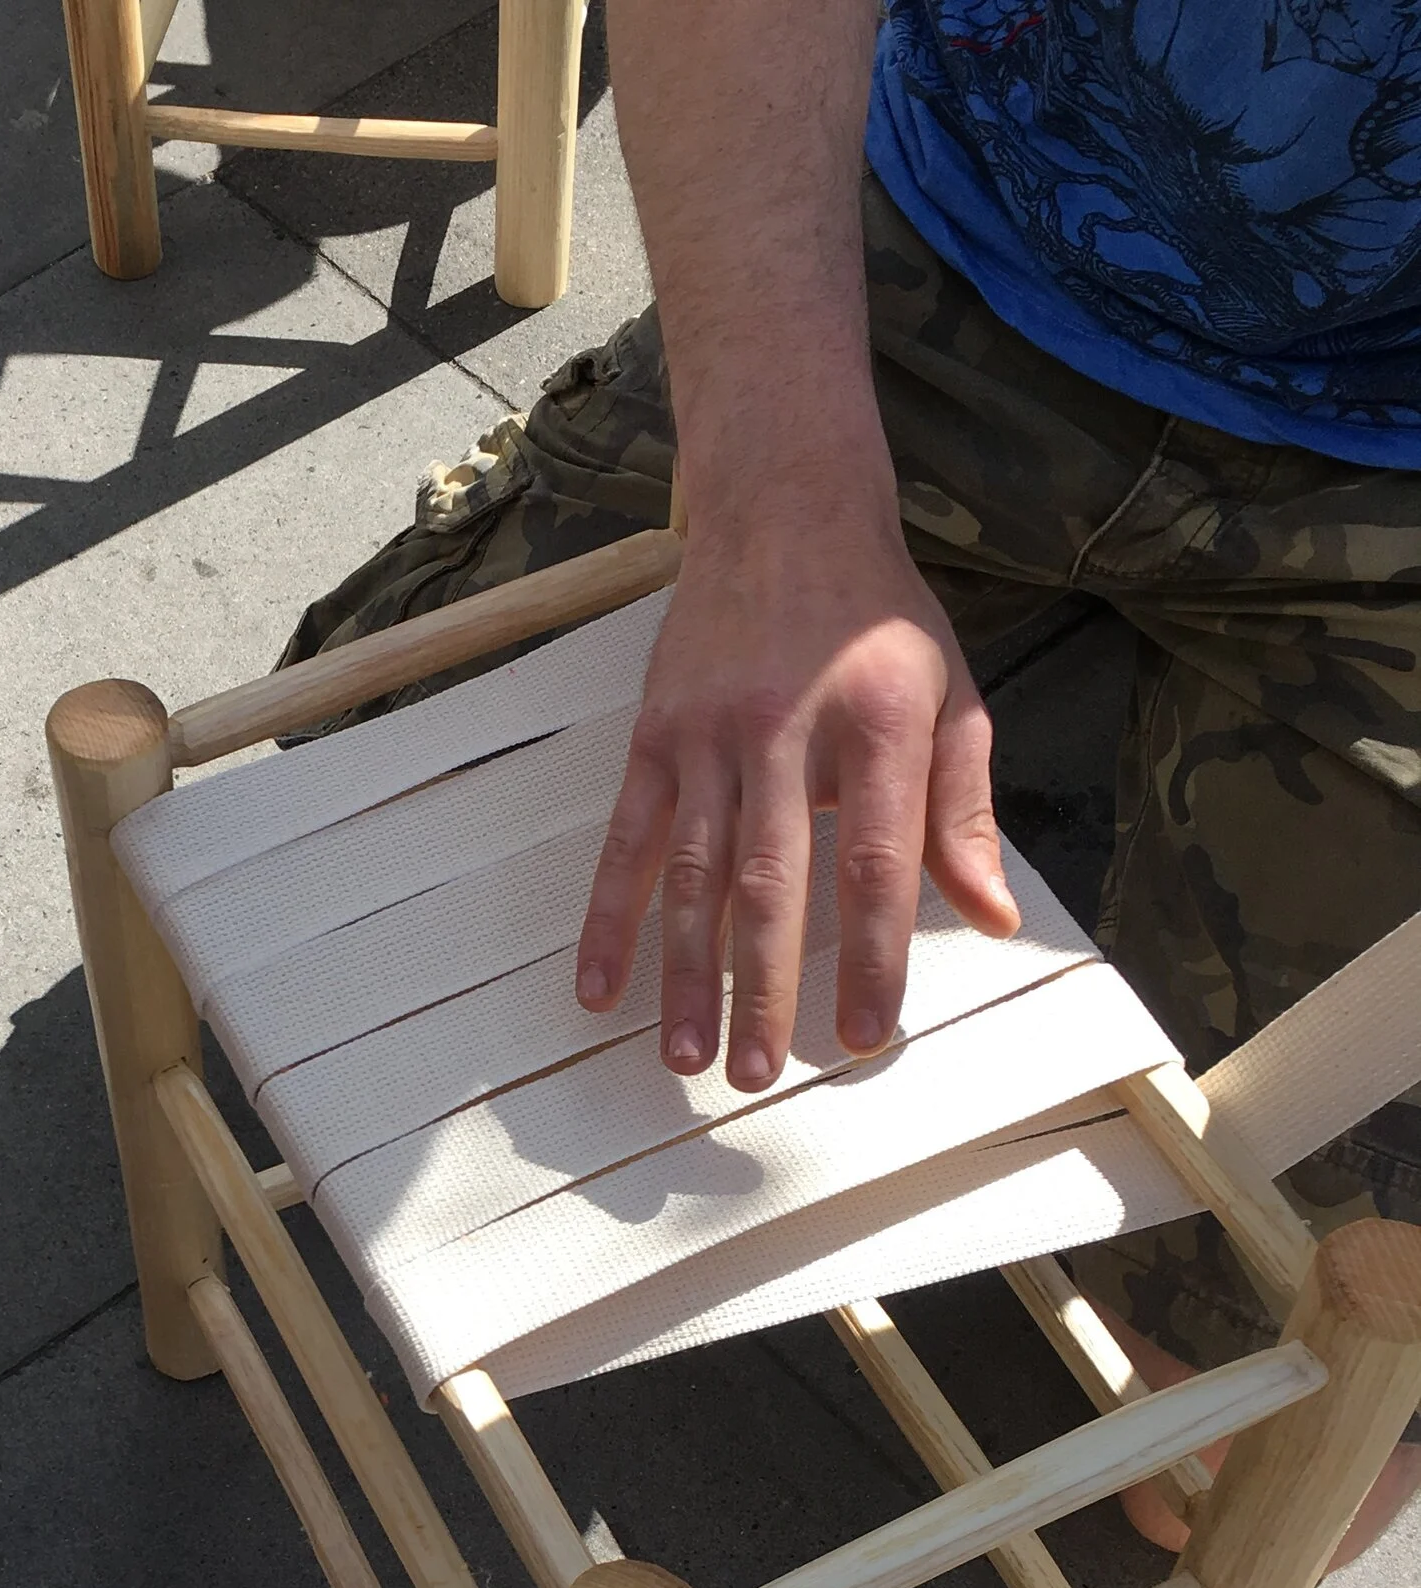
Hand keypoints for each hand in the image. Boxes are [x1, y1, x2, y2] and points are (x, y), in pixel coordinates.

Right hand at [575, 502, 1019, 1090]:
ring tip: (686, 1054)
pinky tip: (599, 987)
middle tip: (758, 1072)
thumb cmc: (877, 619)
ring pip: (691, 874)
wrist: (785, 510)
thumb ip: (965, 809)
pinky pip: (624, 842)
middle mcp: (785, 730)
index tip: (867, 1034)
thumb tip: (993, 914)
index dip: (873, 956)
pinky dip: (608, 919)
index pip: (875, 863)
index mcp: (875, 725)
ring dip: (684, 973)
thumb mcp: (950, 696)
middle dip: (763, 987)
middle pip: (771, 883)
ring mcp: (708, 736)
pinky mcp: (652, 738)